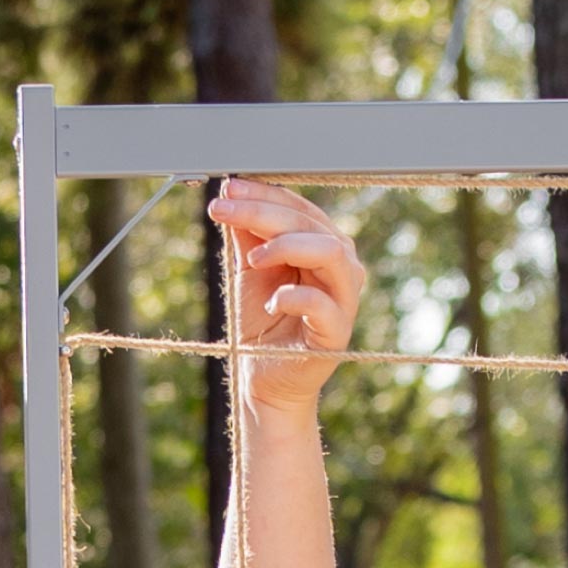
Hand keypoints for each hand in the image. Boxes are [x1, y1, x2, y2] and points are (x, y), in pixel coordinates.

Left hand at [208, 176, 365, 416]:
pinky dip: (293, 297)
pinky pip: (323, 304)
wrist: (263, 379)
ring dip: (286, 246)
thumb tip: (233, 192)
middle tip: (224, 211)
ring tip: (252, 259)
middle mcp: (340, 266)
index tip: (227, 188)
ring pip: (330, 253)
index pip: (298, 208)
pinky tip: (270, 302)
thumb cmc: (261, 324)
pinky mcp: (337, 332)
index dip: (262, 195)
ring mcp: (343, 299)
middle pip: (310, 223)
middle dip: (263, 212)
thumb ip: (247, 235)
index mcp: (321, 245)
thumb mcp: (249, 271)